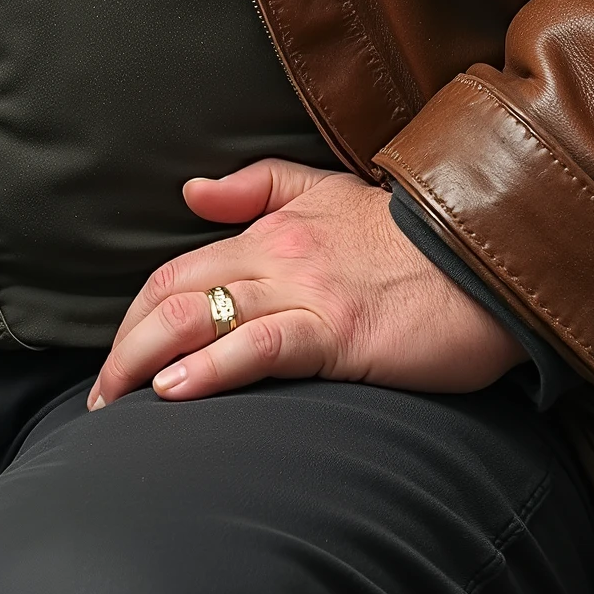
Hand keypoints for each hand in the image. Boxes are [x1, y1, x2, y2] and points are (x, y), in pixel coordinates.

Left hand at [89, 159, 523, 408]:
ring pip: (200, 315)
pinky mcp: (340, 330)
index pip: (177, 270)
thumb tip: (191, 191)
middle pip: (172, 293)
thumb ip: (259, 187)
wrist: (494, 260)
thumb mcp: (330, 191)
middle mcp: (277, 255)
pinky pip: (261, 346)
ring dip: (145, 363)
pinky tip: (177, 391)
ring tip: (117, 406)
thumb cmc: (415, 239)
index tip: (116, 362)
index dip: (134, 315)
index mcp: (271, 230)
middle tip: (99, 400)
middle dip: (123, 348)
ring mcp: (307, 291)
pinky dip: (210, 366)